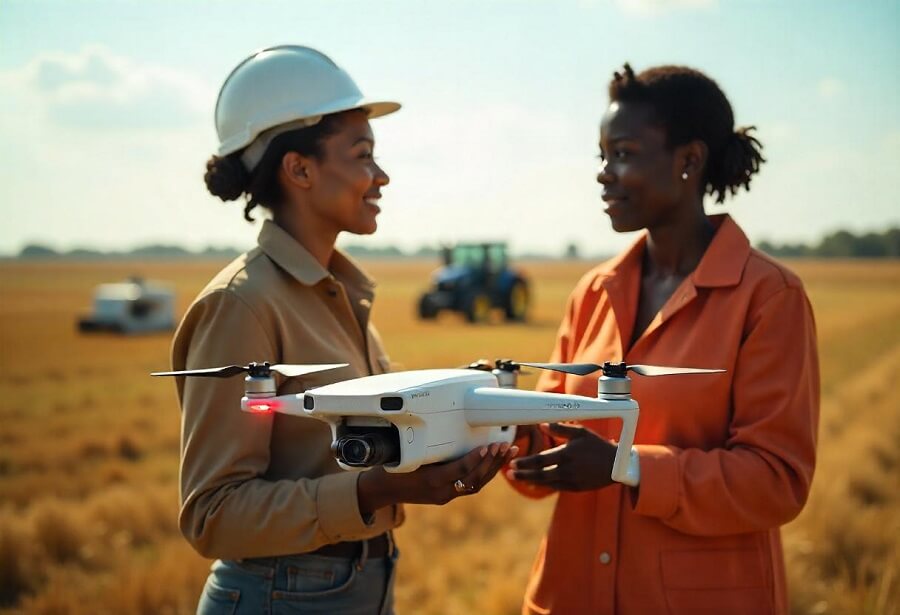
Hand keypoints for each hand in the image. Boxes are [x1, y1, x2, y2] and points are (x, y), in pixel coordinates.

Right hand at [358, 442, 516, 513]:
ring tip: (508, 451)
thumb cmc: (392, 466)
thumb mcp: (406, 453)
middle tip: (504, 445)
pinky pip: (471, 486)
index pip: (459, 470)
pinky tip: (496, 461)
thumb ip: (427, 445)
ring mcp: (445, 496)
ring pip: (476, 484)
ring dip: (494, 467)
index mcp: (430, 481)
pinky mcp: (447, 496)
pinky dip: (485, 473)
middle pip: (473, 479)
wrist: (382, 490)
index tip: (488, 445)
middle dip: (492, 462)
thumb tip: (444, 426)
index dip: (475, 459)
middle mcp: (440, 491)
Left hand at [507, 422, 616, 491]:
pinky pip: (555, 487)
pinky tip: (534, 483)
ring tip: (517, 478)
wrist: (615, 465)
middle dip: (523, 474)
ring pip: (545, 482)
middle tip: (509, 473)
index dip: (525, 462)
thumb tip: (541, 425)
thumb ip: (560, 429)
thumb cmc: (597, 445)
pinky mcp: (575, 488)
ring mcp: (571, 480)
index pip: (540, 460)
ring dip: (530, 480)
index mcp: (567, 454)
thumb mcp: (580, 432)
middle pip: (539, 474)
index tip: (513, 462)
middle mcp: (567, 469)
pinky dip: (543, 485)